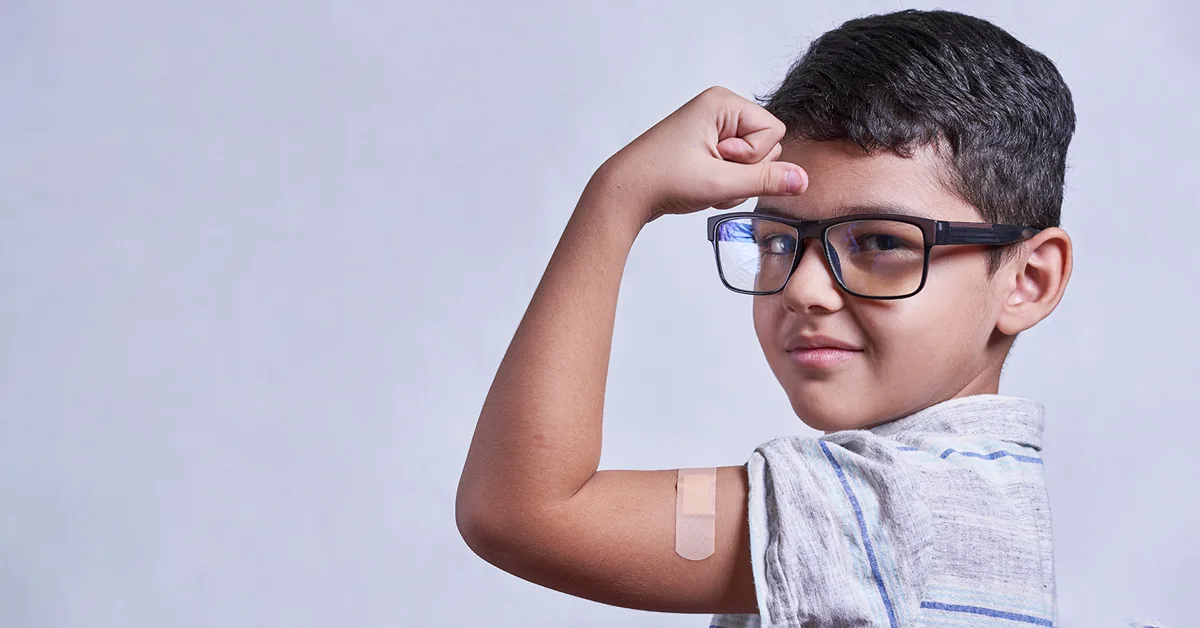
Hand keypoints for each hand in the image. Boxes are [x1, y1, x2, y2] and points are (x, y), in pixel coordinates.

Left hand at [591, 86, 808, 225]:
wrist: (625, 193)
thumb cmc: (661, 179)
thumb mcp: (720, 183)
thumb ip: (765, 180)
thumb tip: (802, 179)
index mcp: (722, 102)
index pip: (774, 131)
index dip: (753, 157)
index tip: (718, 162)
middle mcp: (719, 109)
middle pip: (766, 146)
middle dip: (744, 171)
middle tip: (710, 175)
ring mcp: (712, 128)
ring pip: (752, 161)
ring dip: (734, 181)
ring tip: (704, 182)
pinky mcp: (707, 145)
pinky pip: (736, 167)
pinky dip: (724, 183)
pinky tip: (702, 185)